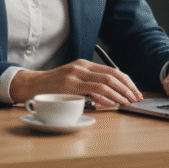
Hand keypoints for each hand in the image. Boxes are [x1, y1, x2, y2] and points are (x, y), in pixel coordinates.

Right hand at [9, 59, 142, 106]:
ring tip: (127, 102)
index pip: (112, 71)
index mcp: (84, 65)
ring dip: (119, 94)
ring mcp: (75, 76)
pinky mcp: (68, 86)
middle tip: (136, 98)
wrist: (33, 85)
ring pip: (105, 83)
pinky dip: (105, 97)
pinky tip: (112, 103)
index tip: (135, 92)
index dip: (127, 82)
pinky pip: (92, 90)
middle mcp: (81, 67)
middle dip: (127, 88)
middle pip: (112, 75)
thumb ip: (90, 85)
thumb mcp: (74, 80)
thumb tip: (112, 96)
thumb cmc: (54, 86)